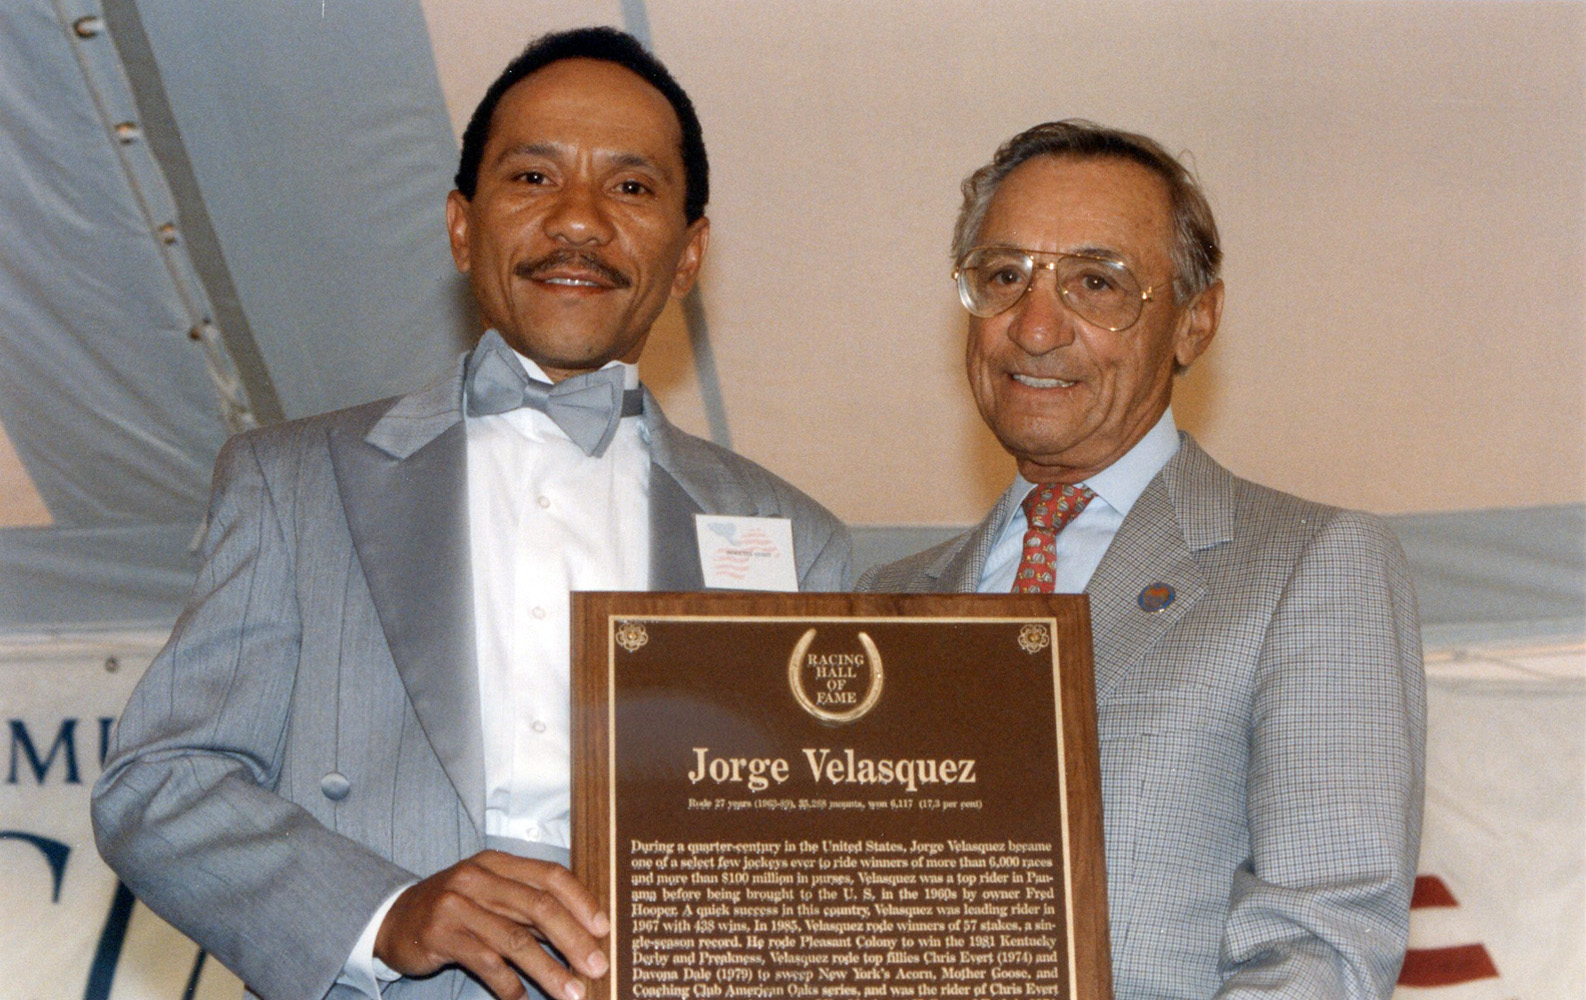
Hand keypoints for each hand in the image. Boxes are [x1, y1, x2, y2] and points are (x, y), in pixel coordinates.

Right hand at [374, 851, 609, 999]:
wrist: (393, 919)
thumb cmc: (456, 909)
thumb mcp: (490, 894)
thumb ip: (527, 905)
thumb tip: (582, 931)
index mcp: (498, 863)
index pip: (550, 876)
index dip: (581, 901)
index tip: (604, 928)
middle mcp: (478, 878)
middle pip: (538, 907)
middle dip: (573, 940)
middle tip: (597, 966)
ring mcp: (458, 906)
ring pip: (515, 940)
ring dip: (549, 970)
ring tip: (572, 993)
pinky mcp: (441, 935)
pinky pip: (486, 963)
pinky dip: (509, 985)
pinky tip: (521, 999)